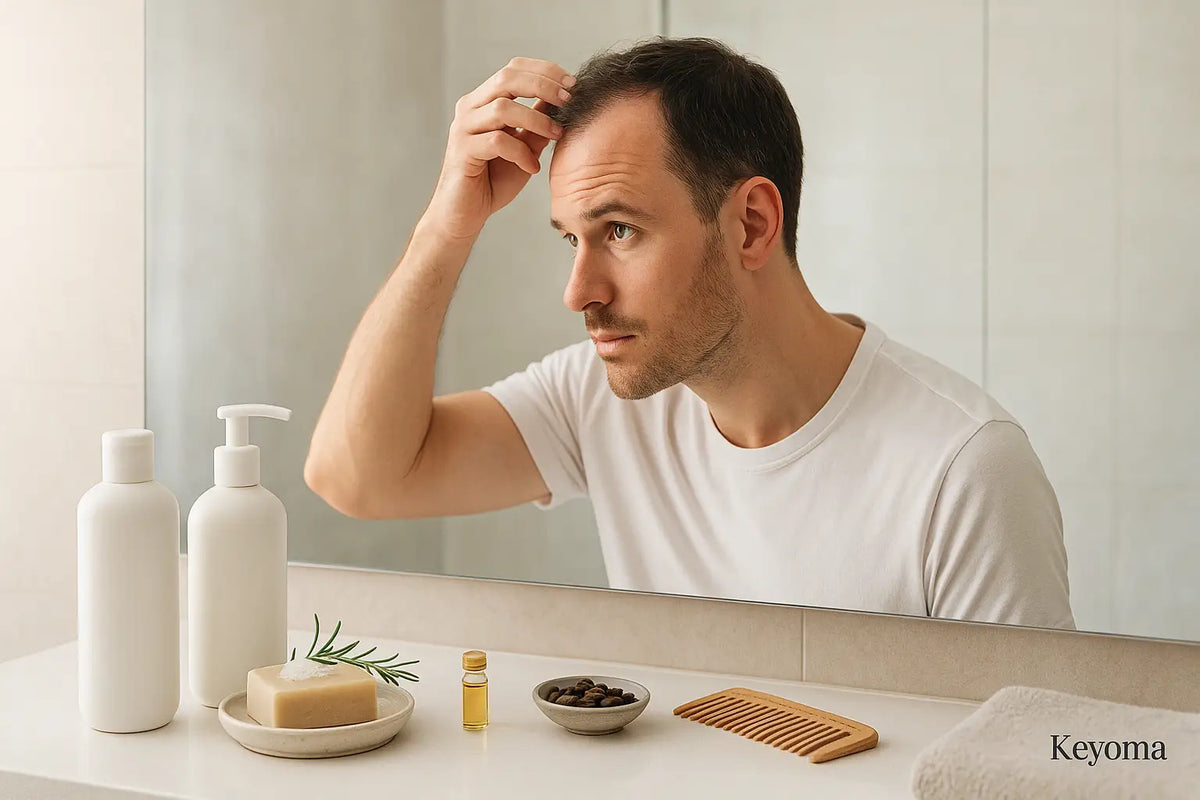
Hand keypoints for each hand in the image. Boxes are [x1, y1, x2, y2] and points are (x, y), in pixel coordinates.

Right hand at [425, 57, 572, 240]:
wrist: (465, 214)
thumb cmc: (494, 180)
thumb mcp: (524, 146)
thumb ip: (538, 122)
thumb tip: (563, 99)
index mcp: (484, 100)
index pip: (513, 68)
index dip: (545, 71)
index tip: (573, 84)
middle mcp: (470, 108)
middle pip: (507, 78)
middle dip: (543, 85)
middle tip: (568, 100)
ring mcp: (464, 128)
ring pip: (502, 108)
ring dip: (536, 120)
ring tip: (556, 135)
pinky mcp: (463, 151)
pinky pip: (497, 142)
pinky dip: (521, 153)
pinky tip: (532, 167)